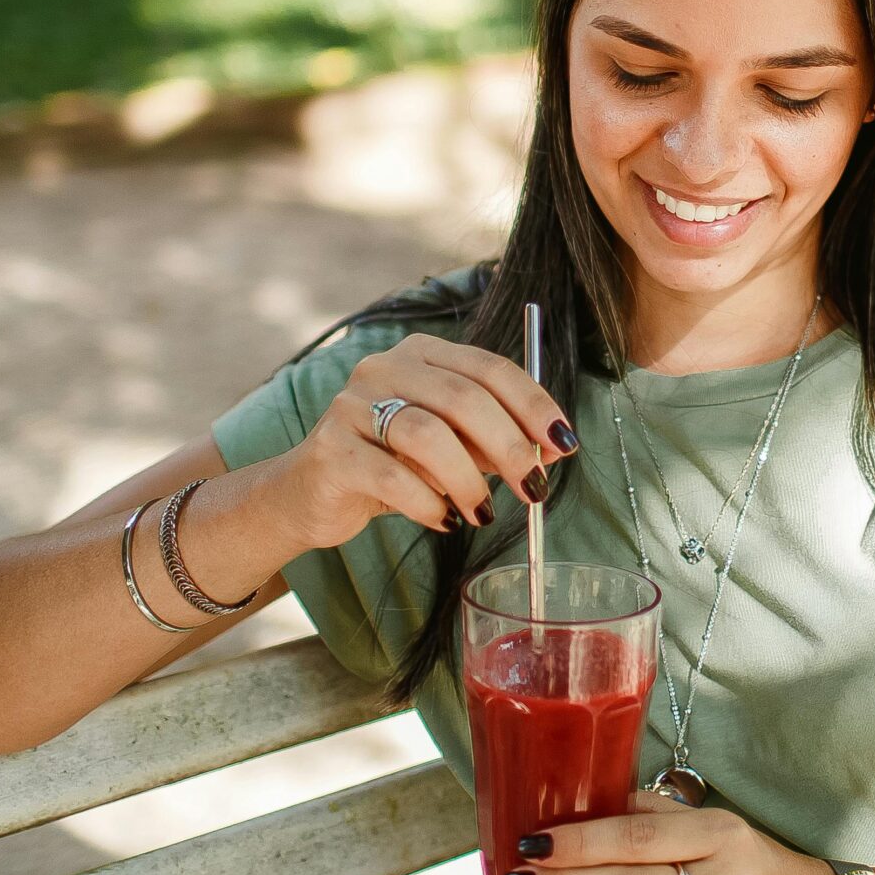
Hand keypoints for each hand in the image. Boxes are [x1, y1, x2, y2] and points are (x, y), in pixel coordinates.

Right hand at [280, 332, 577, 551]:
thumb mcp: (451, 447)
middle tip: (535, 488)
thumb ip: (494, 441)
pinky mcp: (330, 450)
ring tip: (482, 514)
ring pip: (426, 434)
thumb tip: (550, 450)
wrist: (311, 493)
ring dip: (468, 480)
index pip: (489, 368)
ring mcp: (351, 405)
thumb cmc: (393, 464)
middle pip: (461, 397)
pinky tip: (444, 520)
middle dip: (509, 446)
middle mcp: (384, 368)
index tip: (563, 444)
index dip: (533, 405)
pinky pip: (390, 476)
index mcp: (421, 354)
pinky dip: (427, 502)